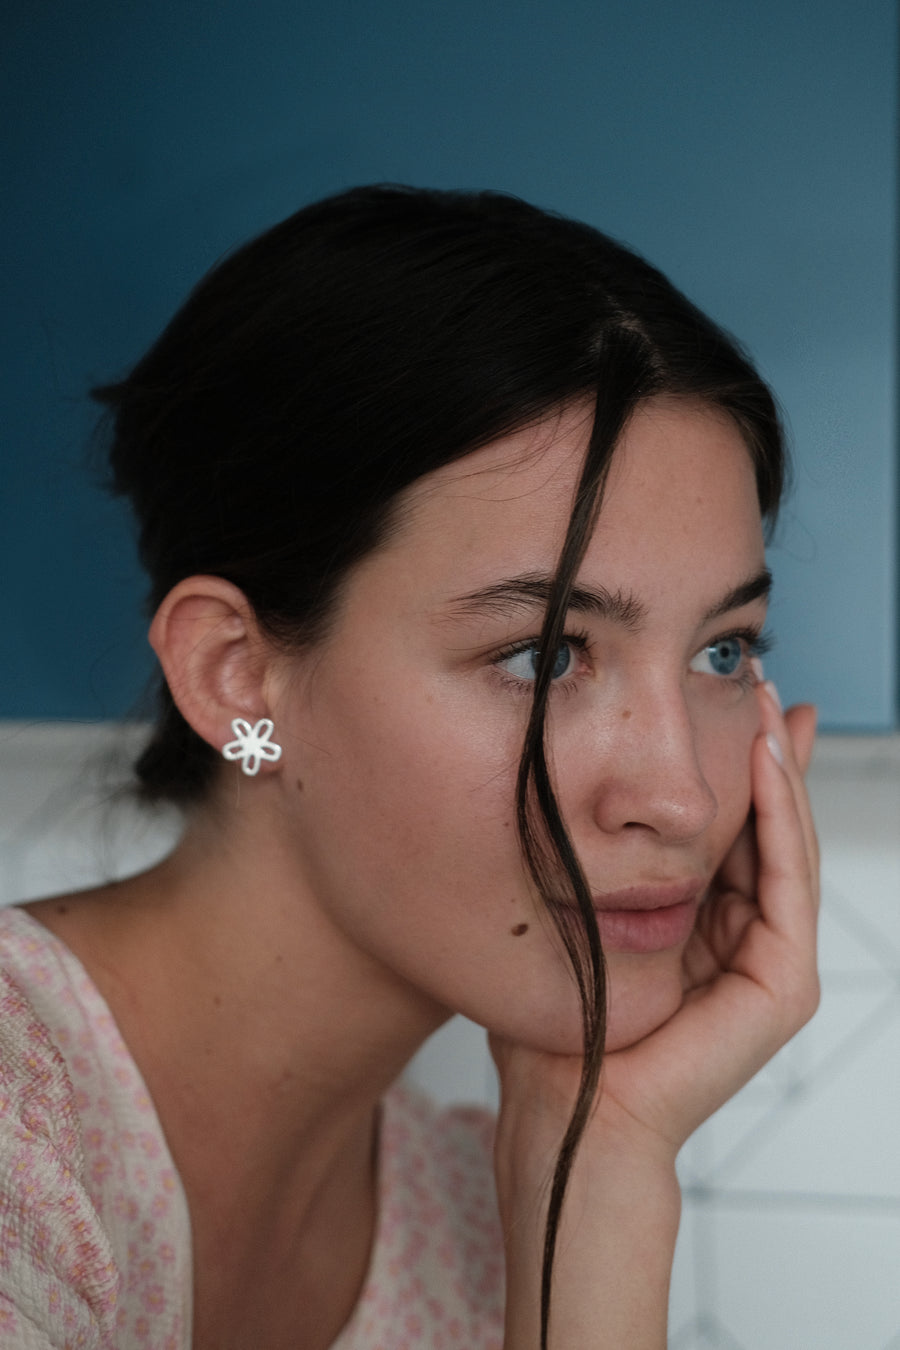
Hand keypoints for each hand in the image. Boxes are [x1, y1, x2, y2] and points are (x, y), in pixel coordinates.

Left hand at [597, 681, 819, 1149]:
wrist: (562, 1110)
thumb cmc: (554, 1024)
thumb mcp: (574, 915)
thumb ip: (590, 864)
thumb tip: (574, 794)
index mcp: (698, 929)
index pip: (729, 834)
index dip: (733, 770)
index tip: (727, 702)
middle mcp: (738, 942)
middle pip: (766, 829)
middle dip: (768, 755)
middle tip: (763, 684)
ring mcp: (767, 965)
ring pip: (785, 844)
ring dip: (779, 771)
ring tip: (770, 704)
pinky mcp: (782, 987)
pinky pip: (788, 881)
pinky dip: (782, 817)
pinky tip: (765, 759)